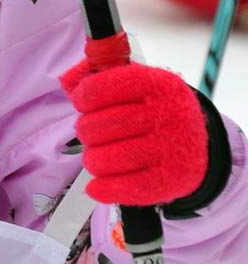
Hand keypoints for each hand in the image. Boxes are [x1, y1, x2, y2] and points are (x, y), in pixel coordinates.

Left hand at [60, 54, 207, 206]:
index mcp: (158, 84)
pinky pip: (126, 188)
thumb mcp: (135, 86)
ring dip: (92, 160)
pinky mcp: (170, 180)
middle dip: (86, 131)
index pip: (105, 86)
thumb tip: (69, 79)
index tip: (82, 103)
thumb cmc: (153, 112)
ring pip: (108, 158)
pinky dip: (103, 189)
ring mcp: (171, 148)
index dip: (84, 96)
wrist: (195, 146)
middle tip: (90, 134)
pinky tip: (95, 187)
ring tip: (97, 157)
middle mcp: (168, 113)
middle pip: (102, 125)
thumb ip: (97, 75)